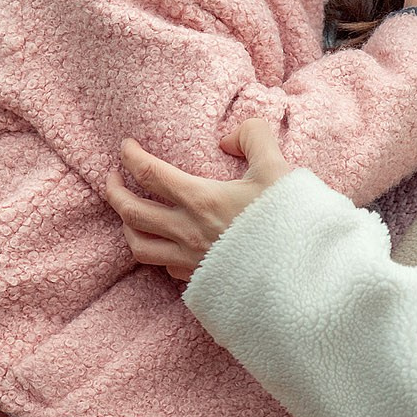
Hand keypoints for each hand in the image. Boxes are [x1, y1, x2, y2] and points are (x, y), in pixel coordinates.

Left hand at [107, 122, 292, 282]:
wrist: (302, 274)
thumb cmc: (290, 220)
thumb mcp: (277, 167)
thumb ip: (253, 137)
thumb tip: (228, 137)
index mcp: (201, 200)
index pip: (149, 174)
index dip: (130, 156)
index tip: (126, 147)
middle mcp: (187, 231)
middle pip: (130, 212)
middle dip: (114, 190)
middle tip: (113, 176)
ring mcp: (191, 260)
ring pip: (138, 246)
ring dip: (127, 226)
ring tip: (129, 213)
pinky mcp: (200, 279)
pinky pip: (164, 268)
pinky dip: (157, 253)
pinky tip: (166, 244)